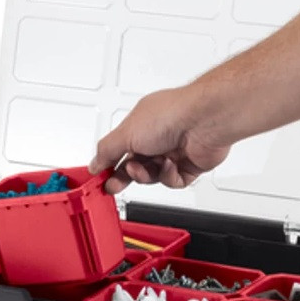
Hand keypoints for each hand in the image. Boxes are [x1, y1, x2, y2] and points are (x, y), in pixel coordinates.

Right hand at [88, 87, 229, 193]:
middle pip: (136, 165)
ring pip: (153, 176)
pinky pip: (173, 181)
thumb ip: (107, 151)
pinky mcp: (190, 165)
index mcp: (140, 125)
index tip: (99, 177)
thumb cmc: (171, 115)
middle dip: (125, 176)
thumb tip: (94, 163)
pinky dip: (169, 175)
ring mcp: (174, 151)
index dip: (108, 164)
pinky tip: (170, 164)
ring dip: (148, 174)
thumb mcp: (126, 132)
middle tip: (114, 185)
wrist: (204, 121)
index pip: (119, 149)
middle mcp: (158, 137)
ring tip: (148, 166)